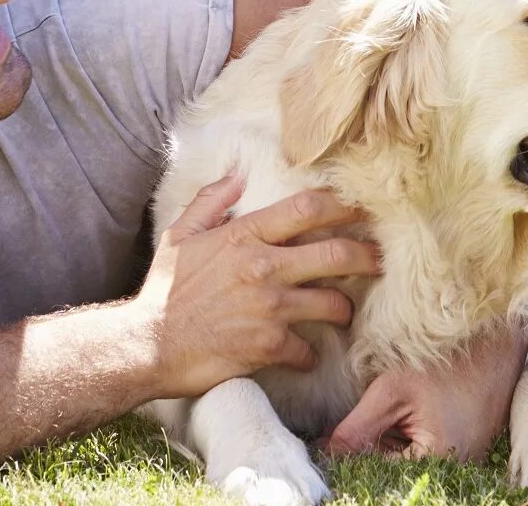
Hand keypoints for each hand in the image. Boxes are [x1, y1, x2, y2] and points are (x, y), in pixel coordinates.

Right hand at [132, 176, 379, 399]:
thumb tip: (236, 174)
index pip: (308, 208)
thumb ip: (211, 201)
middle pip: (336, 254)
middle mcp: (263, 267)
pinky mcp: (268, 346)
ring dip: (345, 308)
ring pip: (333, 303)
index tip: (362, 208)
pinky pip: (309, 348)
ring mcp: (269, 308)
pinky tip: (306, 353)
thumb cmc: (163, 291)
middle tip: (380, 259)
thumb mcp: (180, 236)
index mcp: (244, 235)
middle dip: (367, 256)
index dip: (343, 204)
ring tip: (346, 310)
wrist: (147, 345)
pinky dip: (310, 353)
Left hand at [324, 322, 523, 461]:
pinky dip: (408, 438)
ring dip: (389, 445)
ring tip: (391, 411)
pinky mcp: (465, 450)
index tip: (326, 442)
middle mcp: (455, 469)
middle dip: (370, 451)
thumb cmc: (446, 359)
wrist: (496, 341)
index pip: (377, 474)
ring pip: (407, 464)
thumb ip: (356, 429)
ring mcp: (463, 461)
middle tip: (355, 423)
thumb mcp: (392, 390)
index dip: (349, 459)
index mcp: (437, 460)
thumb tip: (325, 455)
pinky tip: (407, 414)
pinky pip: (424, 453)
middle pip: (393, 472)